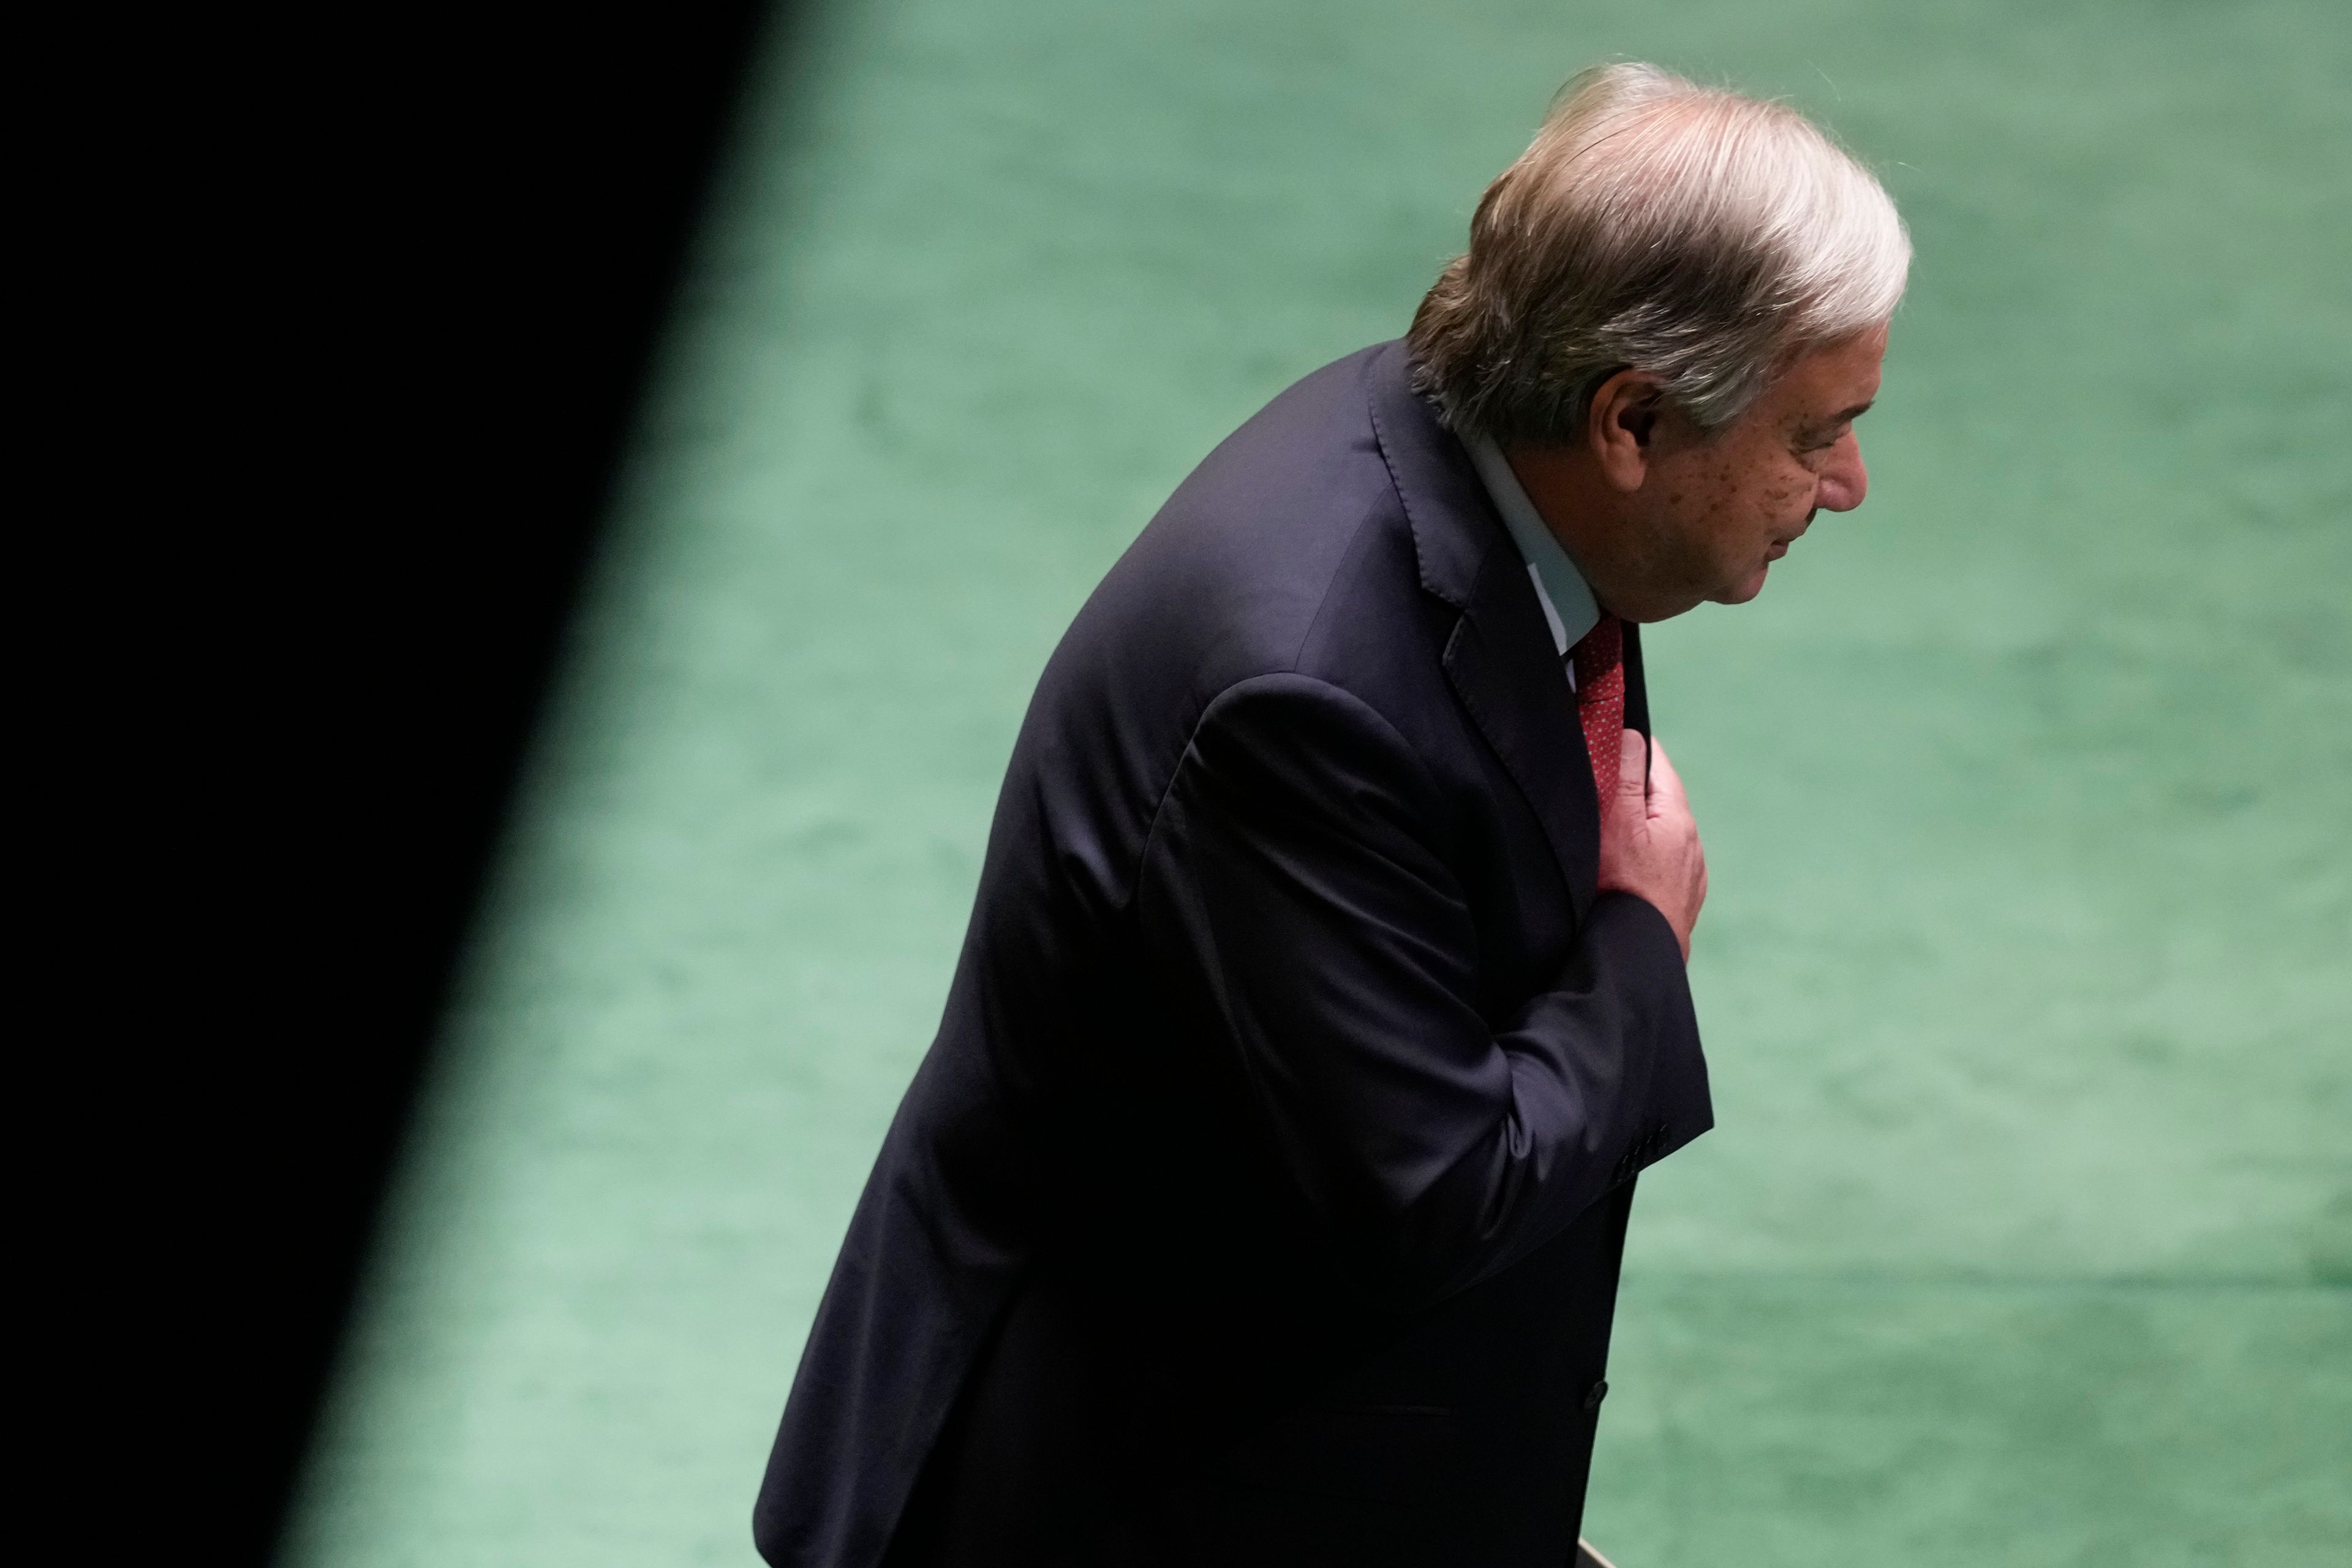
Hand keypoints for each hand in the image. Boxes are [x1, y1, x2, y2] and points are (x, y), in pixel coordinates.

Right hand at [1596, 730, 1706, 960]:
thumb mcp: (1617, 821)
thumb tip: (1631, 734)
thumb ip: (1626, 773)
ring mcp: (1690, 877)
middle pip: (1657, 798)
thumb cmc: (1621, 890)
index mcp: (1678, 817)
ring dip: (1636, 829)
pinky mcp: (1680, 903)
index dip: (1629, 746)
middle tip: (1595, 790)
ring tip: (1605, 836)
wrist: (1636, 960)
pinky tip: (1622, 875)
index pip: (1656, 760)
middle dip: (1629, 789)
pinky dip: (1642, 861)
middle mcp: (1692, 845)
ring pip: (1660, 835)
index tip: (1603, 741)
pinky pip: (1660, 867)